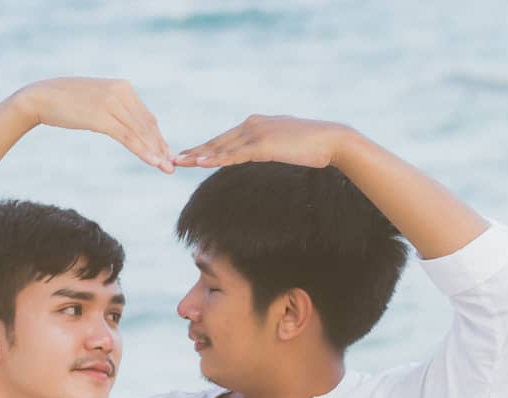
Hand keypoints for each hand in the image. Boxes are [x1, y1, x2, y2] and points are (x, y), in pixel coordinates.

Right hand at [17, 78, 174, 172]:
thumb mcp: (98, 102)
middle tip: (171, 167)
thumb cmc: (66, 102)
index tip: (166, 154)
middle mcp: (121, 91)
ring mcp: (112, 102)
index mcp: (123, 87)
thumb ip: (116, 109)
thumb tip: (130, 126)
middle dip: (161, 148)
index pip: (147, 117)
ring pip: (140, 132)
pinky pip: (127, 137)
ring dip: (155, 153)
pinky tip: (153, 163)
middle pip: (147, 125)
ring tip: (166, 169)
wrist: (39, 97)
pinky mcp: (102, 115)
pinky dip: (142, 151)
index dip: (158, 138)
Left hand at [173, 114, 351, 169]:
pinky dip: (215, 158)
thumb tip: (269, 154)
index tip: (191, 154)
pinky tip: (200, 163)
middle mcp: (252, 125)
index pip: (226, 138)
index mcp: (257, 124)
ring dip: (199, 155)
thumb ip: (273, 147)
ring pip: (221, 147)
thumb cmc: (314, 146)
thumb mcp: (287, 145)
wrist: (331, 141)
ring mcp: (256, 134)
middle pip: (218, 141)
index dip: (207, 147)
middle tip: (175, 159)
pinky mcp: (262, 145)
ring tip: (180, 162)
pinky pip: (233, 154)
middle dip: (196, 150)